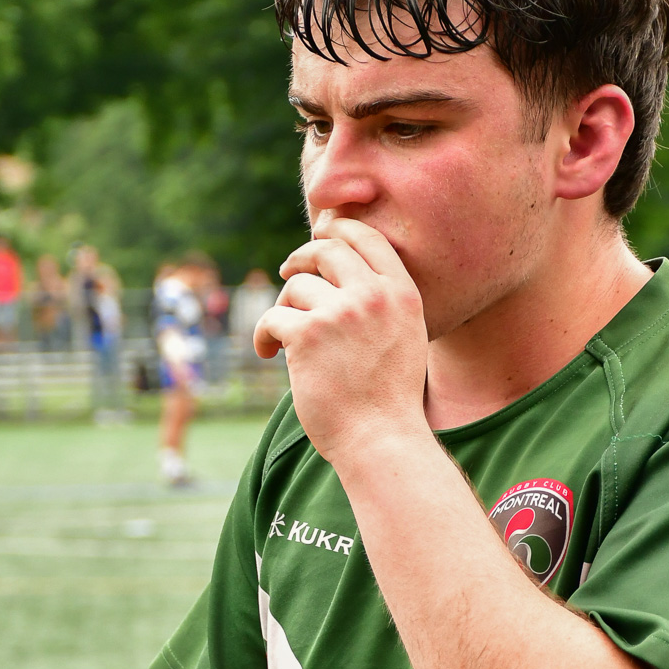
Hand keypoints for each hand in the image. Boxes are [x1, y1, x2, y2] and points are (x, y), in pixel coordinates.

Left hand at [253, 216, 428, 465]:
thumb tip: (338, 271)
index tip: (320, 234)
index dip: (338, 228)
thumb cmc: (388, 400)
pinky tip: (268, 353)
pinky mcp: (307, 334)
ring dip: (285, 309)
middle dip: (301, 256)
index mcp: (402, 293)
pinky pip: (273, 317)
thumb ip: (381, 303)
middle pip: (326, 249)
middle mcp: (374, 296)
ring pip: (296, 287)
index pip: (367, 238)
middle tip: (288, 272)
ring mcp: (341, 313)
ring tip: (285, 340)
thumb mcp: (404, 338)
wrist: (381, 440)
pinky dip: (264, 335)